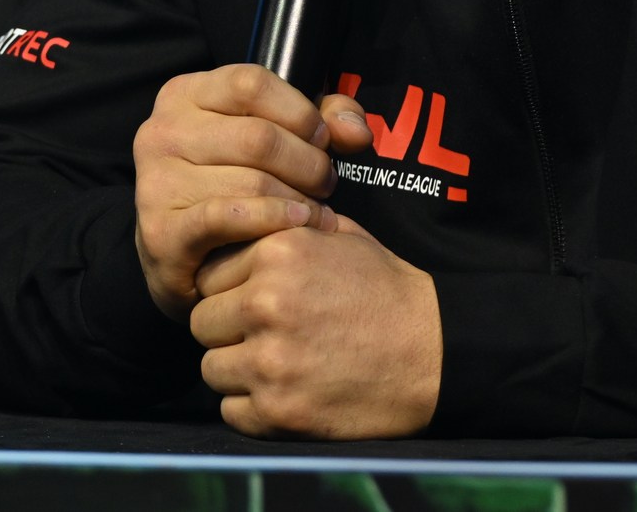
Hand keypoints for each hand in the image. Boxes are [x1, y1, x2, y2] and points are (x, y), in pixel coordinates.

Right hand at [131, 63, 372, 316]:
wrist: (183, 256)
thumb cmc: (233, 183)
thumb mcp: (274, 136)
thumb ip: (323, 120)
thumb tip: (356, 132)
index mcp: (183, 95)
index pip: (251, 83)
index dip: (299, 111)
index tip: (321, 140)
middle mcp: (161, 132)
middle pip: (258, 137)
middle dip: (308, 164)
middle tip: (326, 184)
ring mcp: (155, 181)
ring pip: (252, 182)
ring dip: (300, 201)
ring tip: (318, 212)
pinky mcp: (161, 231)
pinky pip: (229, 218)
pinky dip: (274, 222)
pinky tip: (298, 226)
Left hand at [192, 212, 440, 437]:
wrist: (434, 352)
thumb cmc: (387, 291)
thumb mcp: (339, 236)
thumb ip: (283, 229)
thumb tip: (240, 224)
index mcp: (275, 254)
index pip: (207, 275)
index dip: (228, 289)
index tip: (251, 300)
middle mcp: (265, 304)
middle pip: (202, 322)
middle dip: (226, 329)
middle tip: (262, 336)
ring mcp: (269, 362)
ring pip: (211, 368)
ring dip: (236, 370)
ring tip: (274, 365)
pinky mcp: (279, 411)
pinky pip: (231, 411)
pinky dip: (251, 408)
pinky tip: (284, 393)